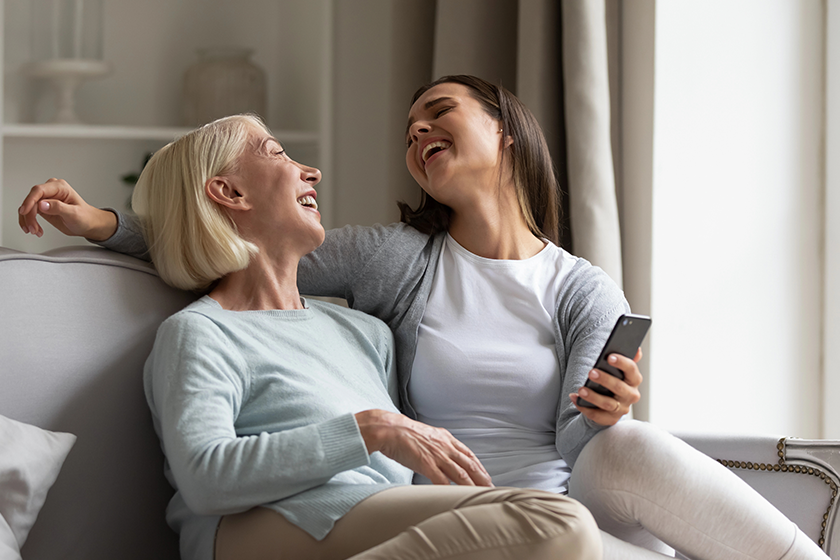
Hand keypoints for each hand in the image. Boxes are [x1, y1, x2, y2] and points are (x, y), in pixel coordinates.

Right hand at [18, 178, 116, 240]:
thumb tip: (42, 204)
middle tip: (33, 228)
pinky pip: (29, 212)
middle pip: (31, 199)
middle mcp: (51, 190)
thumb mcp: (74, 214)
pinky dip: (29, 221)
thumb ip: (58, 207)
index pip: (39, 190)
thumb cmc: (85, 217)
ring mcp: (46, 198)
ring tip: (35, 231)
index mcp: (60, 187)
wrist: (89, 224)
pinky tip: (35, 229)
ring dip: (28, 220)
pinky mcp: (42, 207)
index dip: (29, 200)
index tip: (24, 211)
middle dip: (29, 215)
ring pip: (28, 207)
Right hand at [355, 409, 492, 486]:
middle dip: (482, 478)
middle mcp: (445, 446)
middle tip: (491, 489)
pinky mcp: (426, 464)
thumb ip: (437, 445)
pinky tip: (456, 497)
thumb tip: (442, 456)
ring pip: (460, 474)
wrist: (389, 429)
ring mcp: (437, 455)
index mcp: (446, 438)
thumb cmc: (404, 433)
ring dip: (472, 486)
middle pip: (469, 465)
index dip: (479, 466)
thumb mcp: (427, 435)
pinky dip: (450, 490)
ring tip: (480, 495)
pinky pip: (442, 480)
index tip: (486, 476)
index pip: (468, 454)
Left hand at [570, 348, 642, 425]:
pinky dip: (584, 408)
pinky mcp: (611, 419)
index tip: (609, 357)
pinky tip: (574, 398)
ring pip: (608, 404)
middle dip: (605, 380)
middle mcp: (631, 395)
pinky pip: (597, 416)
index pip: (631, 370)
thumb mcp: (621, 370)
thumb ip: (627, 359)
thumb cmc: (614, 380)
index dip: (622, 363)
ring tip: (581, 389)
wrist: (611, 403)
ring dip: (593, 396)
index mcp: (634, 379)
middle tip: (591, 372)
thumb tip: (636, 349)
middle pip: (619, 387)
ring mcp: (621, 409)